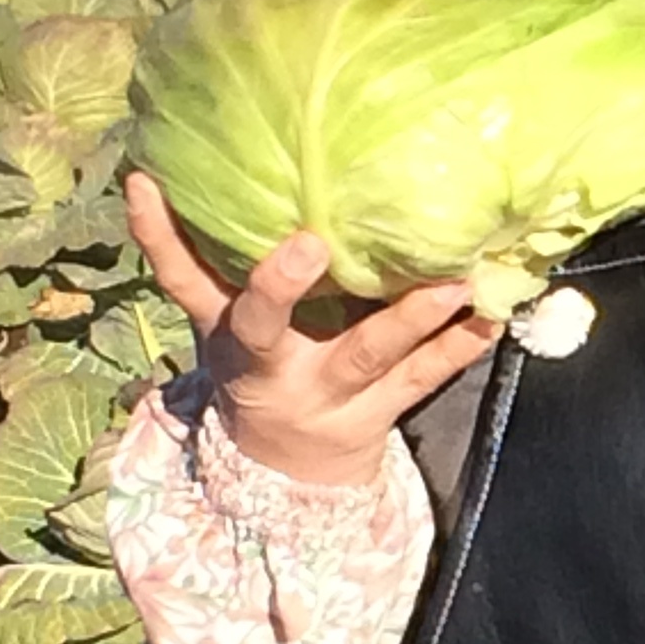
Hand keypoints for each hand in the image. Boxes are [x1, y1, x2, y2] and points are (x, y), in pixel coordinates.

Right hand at [124, 172, 500, 488]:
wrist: (286, 474)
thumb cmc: (258, 367)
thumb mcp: (217, 323)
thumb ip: (196, 255)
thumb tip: (157, 169)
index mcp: (227, 336)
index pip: (183, 282)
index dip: (160, 237)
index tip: (148, 183)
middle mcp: (273, 367)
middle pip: (267, 327)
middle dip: (280, 288)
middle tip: (309, 241)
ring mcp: (329, 394)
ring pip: (366, 354)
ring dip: (410, 315)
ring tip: (453, 278)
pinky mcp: (382, 410)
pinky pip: (423, 378)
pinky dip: (460, 345)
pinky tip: (496, 315)